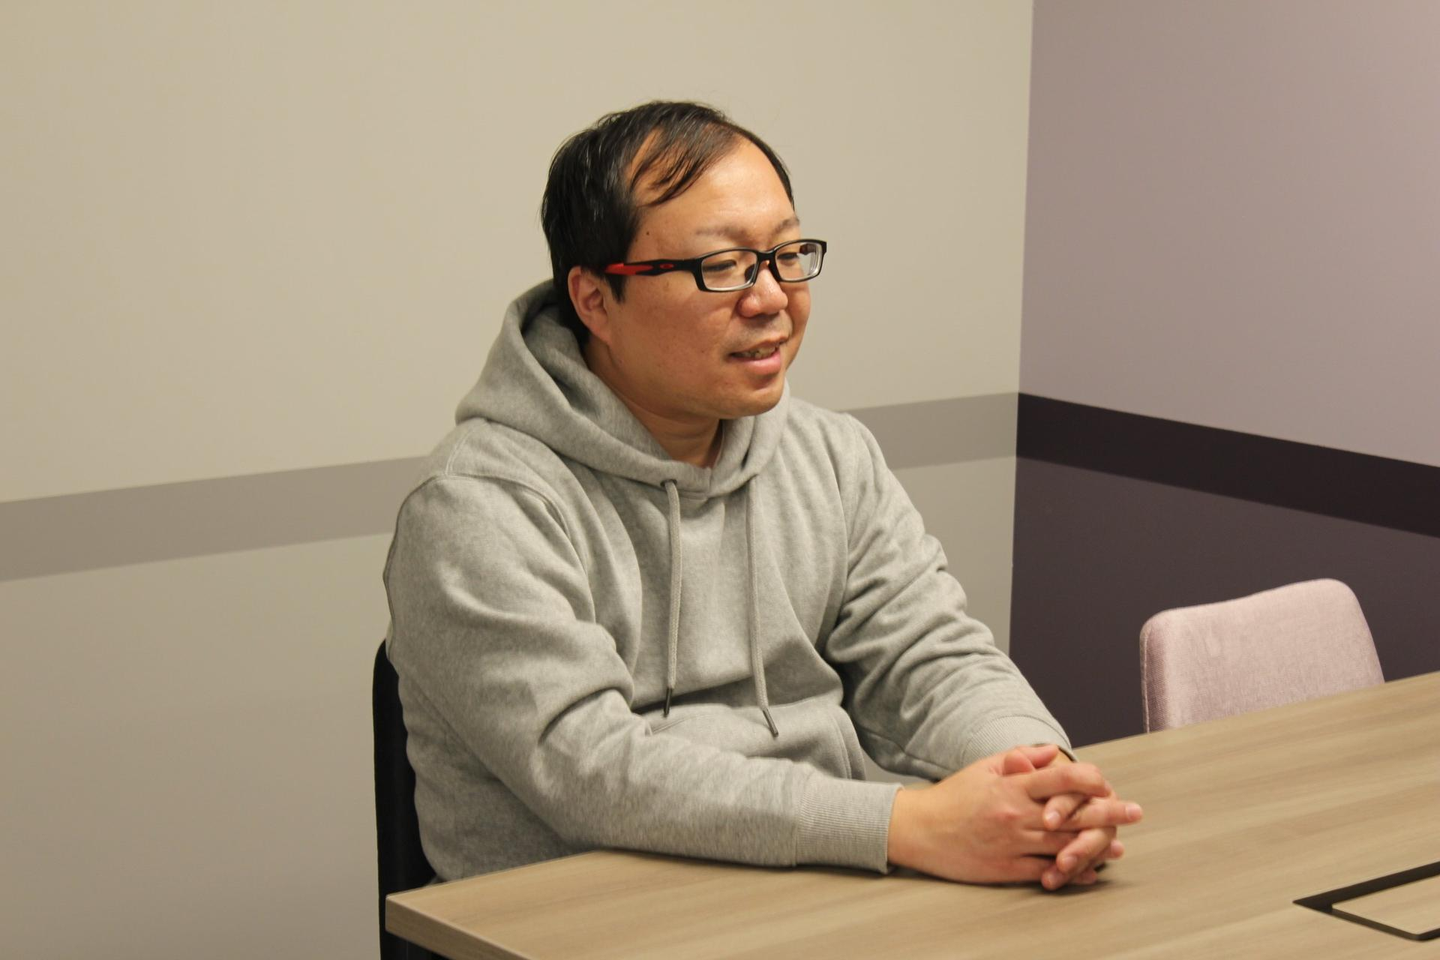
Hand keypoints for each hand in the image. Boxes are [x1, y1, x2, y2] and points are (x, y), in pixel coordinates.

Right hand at [886, 745, 1135, 887]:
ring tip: (1117, 846)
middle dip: (1108, 812)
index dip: (1087, 779)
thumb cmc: (952, 796)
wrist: (920, 831)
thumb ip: (1019, 758)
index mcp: (1011, 787)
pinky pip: (1046, 871)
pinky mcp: (1006, 868)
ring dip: (1096, 845)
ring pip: (1064, 846)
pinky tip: (1088, 871)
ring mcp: (1013, 844)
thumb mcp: (983, 768)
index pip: (1059, 779)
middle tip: (1135, 812)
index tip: (1106, 781)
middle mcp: (1017, 815)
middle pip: (1072, 814)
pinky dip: (1070, 872)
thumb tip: (1050, 752)